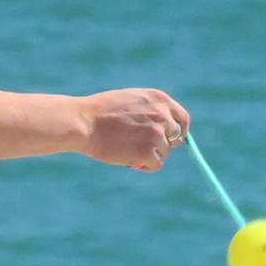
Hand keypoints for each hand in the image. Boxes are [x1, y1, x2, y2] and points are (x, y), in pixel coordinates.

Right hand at [72, 87, 190, 170]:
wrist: (83, 122)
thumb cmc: (99, 111)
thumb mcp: (130, 100)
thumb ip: (149, 110)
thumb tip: (163, 129)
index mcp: (159, 99)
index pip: (182, 118)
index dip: (178, 131)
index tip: (170, 139)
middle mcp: (163, 115)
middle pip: (175, 137)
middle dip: (162, 144)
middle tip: (145, 148)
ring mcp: (156, 134)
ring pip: (164, 152)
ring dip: (150, 154)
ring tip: (128, 151)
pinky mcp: (148, 152)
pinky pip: (156, 164)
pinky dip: (145, 165)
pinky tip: (129, 160)